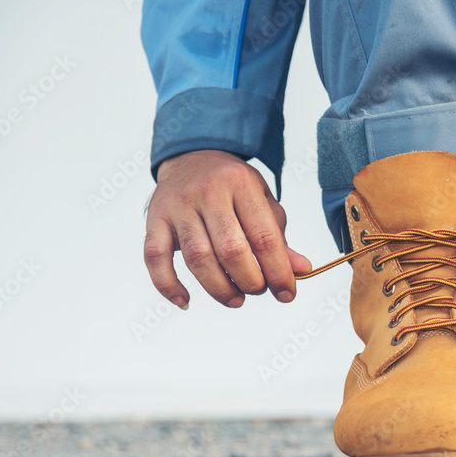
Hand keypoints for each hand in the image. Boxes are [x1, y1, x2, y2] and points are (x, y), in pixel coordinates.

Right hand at [143, 150, 310, 309]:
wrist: (192, 155)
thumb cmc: (233, 186)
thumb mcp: (262, 201)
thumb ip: (278, 237)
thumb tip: (301, 270)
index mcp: (242, 184)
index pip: (264, 237)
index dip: (278, 272)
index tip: (286, 294)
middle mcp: (208, 192)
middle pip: (231, 250)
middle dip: (250, 281)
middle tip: (258, 290)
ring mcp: (178, 205)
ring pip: (198, 258)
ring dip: (219, 288)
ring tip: (236, 299)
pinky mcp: (154, 219)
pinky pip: (155, 257)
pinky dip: (167, 285)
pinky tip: (185, 301)